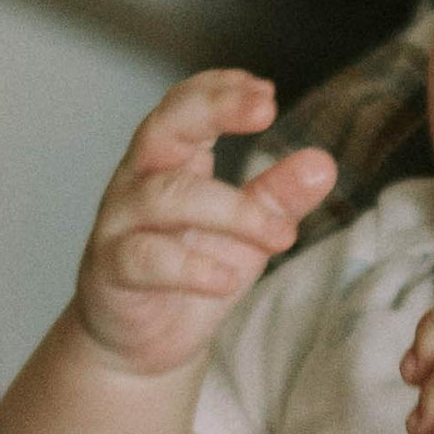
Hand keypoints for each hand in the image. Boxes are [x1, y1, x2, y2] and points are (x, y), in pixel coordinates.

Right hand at [74, 71, 336, 382]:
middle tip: (265, 109)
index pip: (186, 105)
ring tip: (281, 235)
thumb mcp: (246, 234)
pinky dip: (190, 266)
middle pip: (164, 127)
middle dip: (213, 109)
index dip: (221, 90)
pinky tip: (227, 280)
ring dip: (232, 211)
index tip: (267, 92)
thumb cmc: (190, 273)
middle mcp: (139, 181)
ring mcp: (119, 223)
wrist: (139, 343)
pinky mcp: (110, 270)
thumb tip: (322, 163)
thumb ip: (278, 198)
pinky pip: (145, 258)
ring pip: (166, 197)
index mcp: (171, 161)